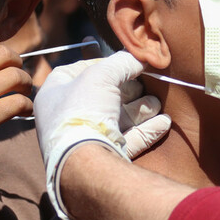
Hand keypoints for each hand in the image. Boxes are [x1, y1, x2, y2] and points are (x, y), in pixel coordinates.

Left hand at [34, 51, 168, 219]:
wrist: (85, 163)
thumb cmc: (83, 111)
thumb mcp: (101, 75)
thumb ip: (122, 62)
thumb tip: (141, 57)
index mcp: (55, 94)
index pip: (77, 71)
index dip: (101, 63)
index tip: (123, 62)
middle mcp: (67, 117)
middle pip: (103, 96)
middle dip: (128, 90)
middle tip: (147, 83)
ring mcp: (85, 139)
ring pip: (117, 119)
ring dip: (140, 109)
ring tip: (156, 103)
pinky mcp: (103, 157)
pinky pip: (128, 140)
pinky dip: (146, 130)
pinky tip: (164, 123)